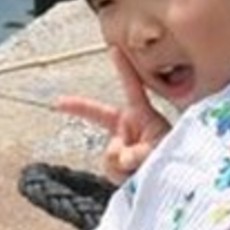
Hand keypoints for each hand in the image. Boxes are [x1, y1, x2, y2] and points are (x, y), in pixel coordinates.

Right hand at [56, 45, 171, 182]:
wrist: (171, 180)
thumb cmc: (171, 157)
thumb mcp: (159, 148)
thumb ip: (139, 151)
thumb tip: (120, 157)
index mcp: (140, 115)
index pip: (131, 87)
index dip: (122, 68)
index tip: (114, 49)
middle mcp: (127, 127)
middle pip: (97, 113)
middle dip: (79, 107)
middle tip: (58, 100)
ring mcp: (120, 145)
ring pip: (110, 153)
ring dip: (125, 165)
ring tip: (143, 168)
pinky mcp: (117, 165)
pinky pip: (111, 170)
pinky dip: (123, 177)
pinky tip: (135, 178)